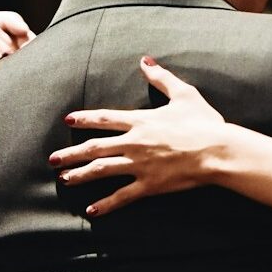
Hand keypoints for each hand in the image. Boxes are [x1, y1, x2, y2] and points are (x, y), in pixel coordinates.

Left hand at [49, 57, 225, 215]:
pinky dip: (105, 204)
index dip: (85, 119)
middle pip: (95, 147)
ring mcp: (140, 165)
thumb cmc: (204, 122)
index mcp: (142, 120)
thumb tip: (145, 61)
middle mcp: (135, 142)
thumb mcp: (184, 94)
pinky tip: (91, 209)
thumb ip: (161, 78)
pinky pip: (122, 195)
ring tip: (64, 179)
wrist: (218, 150)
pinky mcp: (150, 184)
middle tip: (53, 159)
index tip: (68, 121)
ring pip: (102, 170)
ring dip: (80, 175)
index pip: (105, 118)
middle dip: (71, 153)